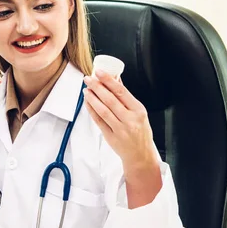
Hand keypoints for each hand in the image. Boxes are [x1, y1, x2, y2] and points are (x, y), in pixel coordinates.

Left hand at [83, 70, 160, 191]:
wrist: (140, 155)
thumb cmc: (140, 132)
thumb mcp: (139, 113)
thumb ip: (126, 98)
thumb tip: (116, 79)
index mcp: (138, 110)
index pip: (121, 92)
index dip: (108, 80)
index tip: (99, 72)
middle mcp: (130, 120)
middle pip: (110, 100)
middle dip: (97, 87)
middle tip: (88, 78)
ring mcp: (120, 129)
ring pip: (103, 110)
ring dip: (92, 98)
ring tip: (86, 89)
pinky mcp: (110, 137)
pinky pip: (98, 121)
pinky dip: (92, 110)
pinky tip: (87, 102)